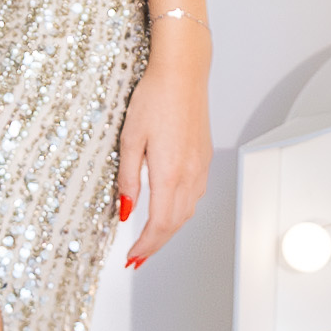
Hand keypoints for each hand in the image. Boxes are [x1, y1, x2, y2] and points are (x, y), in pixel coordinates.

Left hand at [113, 50, 211, 269]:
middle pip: (176, 223)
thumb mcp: (130, 139)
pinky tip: (169, 209)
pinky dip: (181, 211)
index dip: (146, 246)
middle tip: (139, 258)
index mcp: (170, 173)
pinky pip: (195, 194)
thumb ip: (129, 178)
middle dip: (157, 245)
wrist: (182, 72)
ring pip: (188, 211)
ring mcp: (201, 166)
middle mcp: (190, 174)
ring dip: (170, 230)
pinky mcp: (204, 157)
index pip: (159, 224)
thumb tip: (126, 211)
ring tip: (151, 240)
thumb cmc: (154, 98)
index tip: (132, 258)